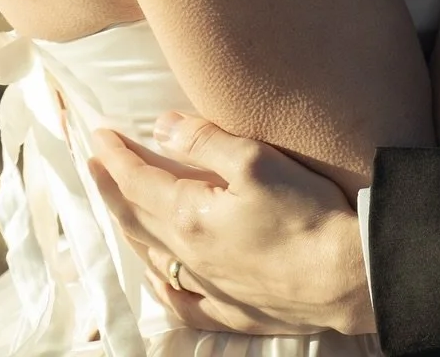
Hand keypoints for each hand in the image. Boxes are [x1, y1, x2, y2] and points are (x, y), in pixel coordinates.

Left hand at [88, 112, 373, 337]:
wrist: (344, 276)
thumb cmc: (304, 213)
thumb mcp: (256, 159)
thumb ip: (205, 142)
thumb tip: (160, 127)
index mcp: (190, 217)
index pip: (139, 182)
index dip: (116, 157)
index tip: (97, 136)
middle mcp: (189, 256)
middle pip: (137, 219)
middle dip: (112, 189)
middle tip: (94, 165)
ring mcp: (208, 288)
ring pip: (153, 258)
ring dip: (130, 230)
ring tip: (119, 210)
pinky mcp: (230, 311)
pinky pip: (180, 301)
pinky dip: (161, 285)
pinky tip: (158, 278)